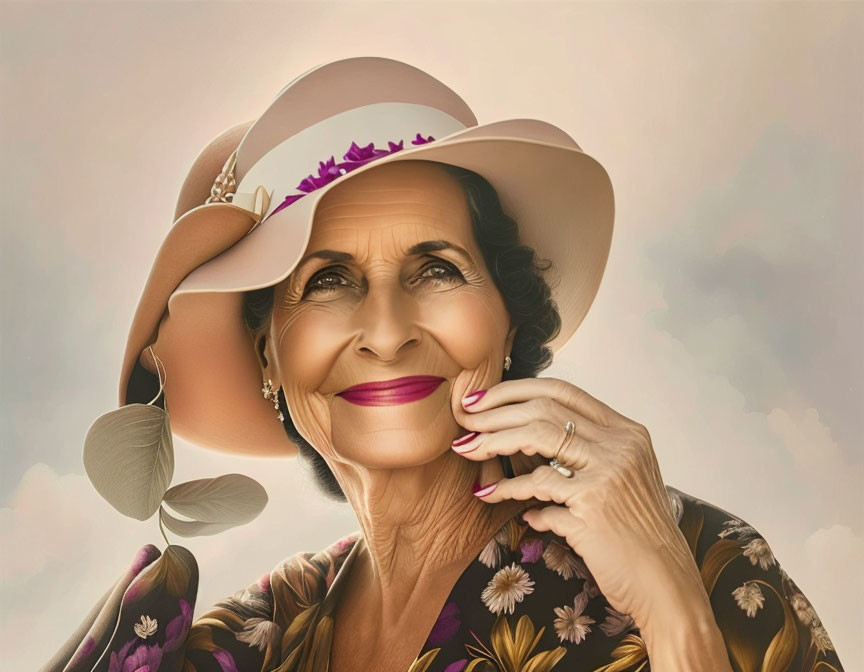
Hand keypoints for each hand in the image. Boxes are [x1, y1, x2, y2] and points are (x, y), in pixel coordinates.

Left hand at [451, 377, 710, 631]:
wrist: (666, 585)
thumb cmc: (636, 535)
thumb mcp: (622, 481)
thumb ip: (585, 456)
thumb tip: (526, 444)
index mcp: (627, 432)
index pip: (562, 391)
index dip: (515, 390)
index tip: (482, 399)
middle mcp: (620, 445)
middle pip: (543, 409)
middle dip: (495, 411)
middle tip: (464, 419)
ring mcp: (608, 473)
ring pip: (536, 437)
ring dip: (492, 442)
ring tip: (466, 448)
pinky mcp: (593, 506)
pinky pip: (536, 488)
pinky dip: (507, 490)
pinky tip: (488, 493)